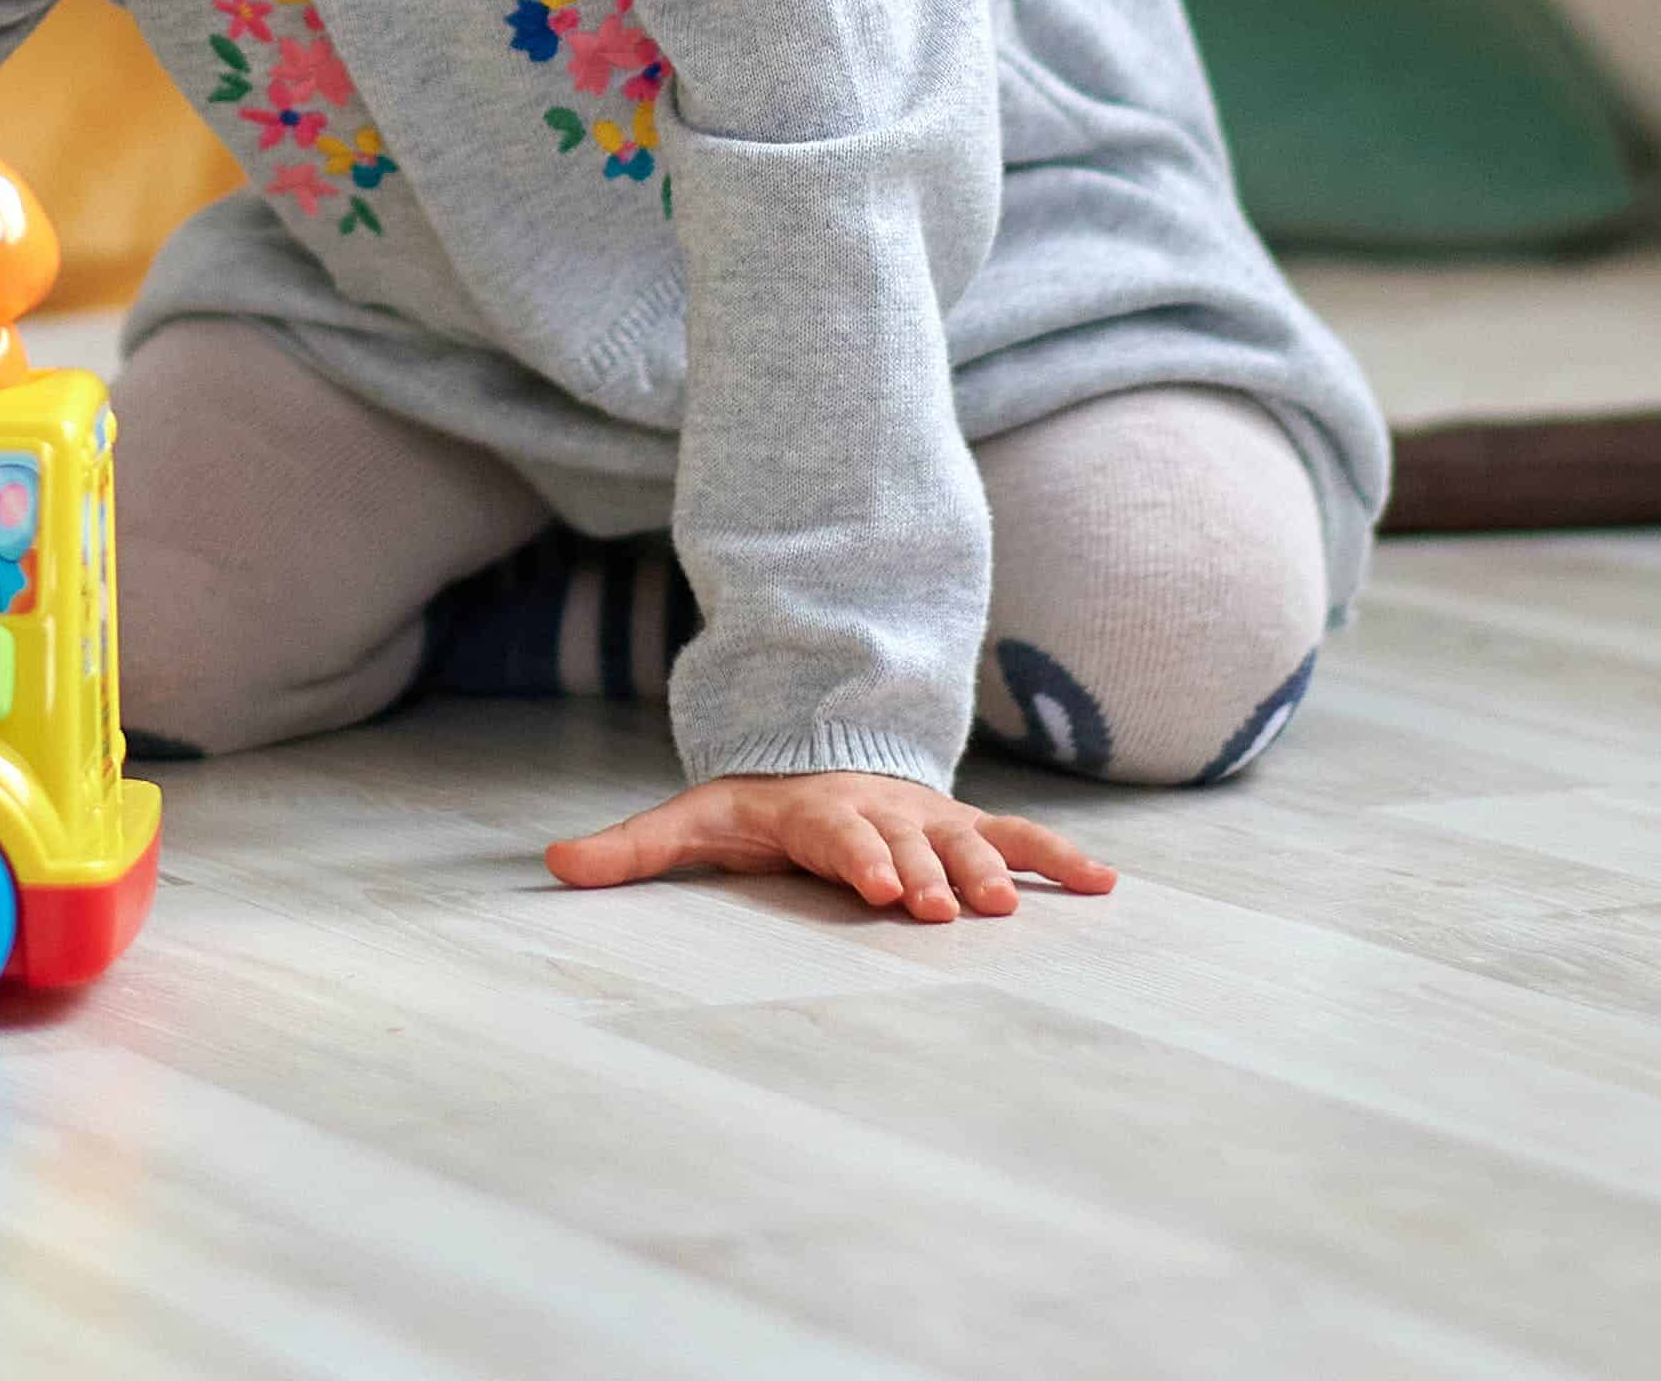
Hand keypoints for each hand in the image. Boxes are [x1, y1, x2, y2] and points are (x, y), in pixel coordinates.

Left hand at [546, 770, 1115, 925]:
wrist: (822, 749)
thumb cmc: (758, 805)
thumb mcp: (693, 820)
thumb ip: (632, 848)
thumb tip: (553, 865)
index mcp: (817, 813)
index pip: (839, 835)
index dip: (859, 857)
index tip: (877, 886)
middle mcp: (882, 813)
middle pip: (908, 845)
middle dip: (925, 875)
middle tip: (947, 911)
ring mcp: (931, 820)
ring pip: (967, 842)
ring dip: (992, 873)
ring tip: (1012, 909)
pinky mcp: (968, 828)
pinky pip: (1021, 839)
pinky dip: (1062, 860)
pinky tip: (1107, 888)